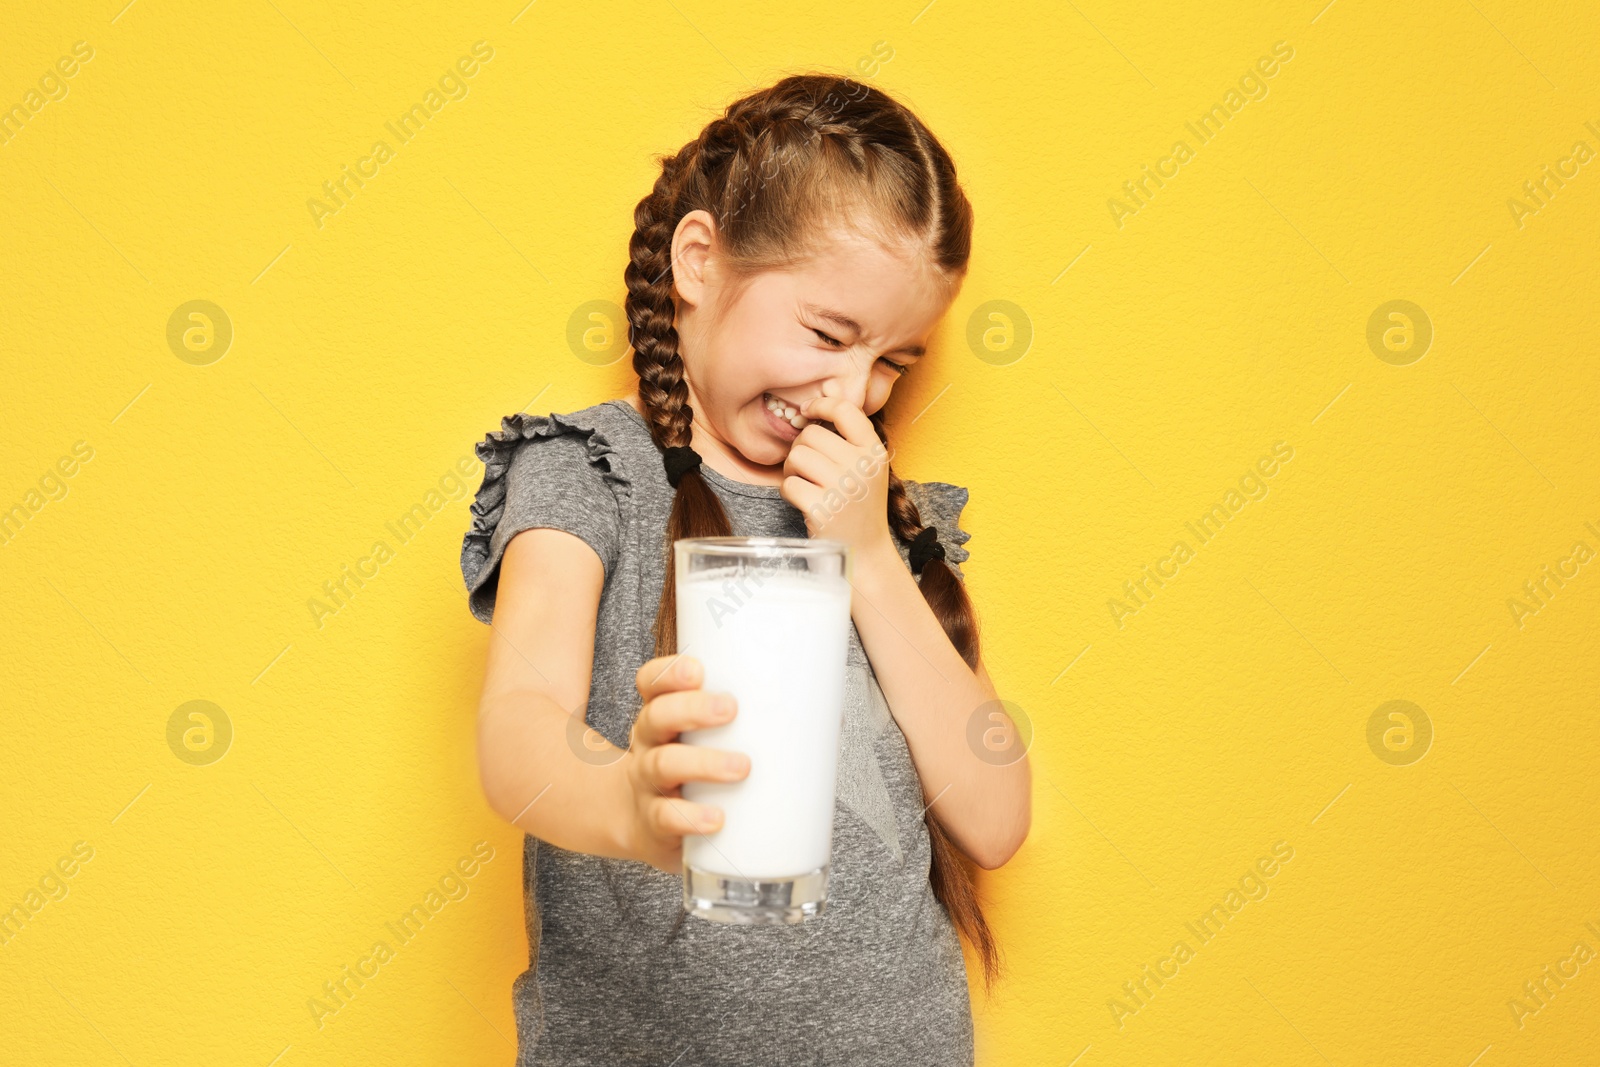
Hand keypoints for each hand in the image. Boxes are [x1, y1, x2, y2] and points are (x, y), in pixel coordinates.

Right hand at [621, 654, 749, 874]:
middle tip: (730, 709)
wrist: (641, 823)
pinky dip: (691, 818)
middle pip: (657, 717)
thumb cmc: (691, 770)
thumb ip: (756, 724)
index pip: (652, 684)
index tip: (698, 670)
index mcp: (663, 716)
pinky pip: (666, 818)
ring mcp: (648, 785)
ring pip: (663, 765)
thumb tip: (832, 716)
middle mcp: (649, 745)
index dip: (669, 673)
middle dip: (692, 709)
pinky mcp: (654, 823)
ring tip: (740, 767)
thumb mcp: (707, 740)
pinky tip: (716, 819)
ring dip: (703, 763)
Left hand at [780, 393, 894, 554]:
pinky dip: (788, 492)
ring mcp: (843, 488)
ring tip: (804, 484)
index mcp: (875, 452)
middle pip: (810, 435)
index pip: (846, 411)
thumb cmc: (859, 506)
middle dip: (801, 449)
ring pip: (796, 456)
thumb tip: (825, 392)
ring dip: (792, 470)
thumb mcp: (866, 468)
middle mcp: (862, 467)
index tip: (808, 411)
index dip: (822, 405)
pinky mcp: (824, 509)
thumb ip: (850, 436)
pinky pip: (789, 484)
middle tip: (808, 469)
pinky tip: (801, 501)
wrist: (865, 552)